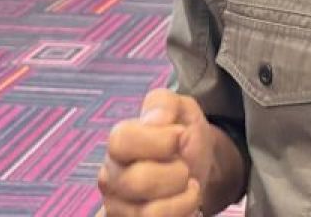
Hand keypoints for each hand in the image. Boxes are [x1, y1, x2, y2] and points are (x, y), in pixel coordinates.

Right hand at [97, 88, 213, 215]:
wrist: (199, 169)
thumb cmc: (184, 138)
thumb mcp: (180, 109)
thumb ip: (164, 104)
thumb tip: (157, 119)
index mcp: (119, 144)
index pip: (122, 141)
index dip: (159, 139)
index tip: (180, 135)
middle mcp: (111, 178)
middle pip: (138, 181)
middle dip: (177, 172)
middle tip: (185, 166)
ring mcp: (119, 207)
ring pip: (150, 213)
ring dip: (184, 198)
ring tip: (188, 186)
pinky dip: (182, 214)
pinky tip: (186, 204)